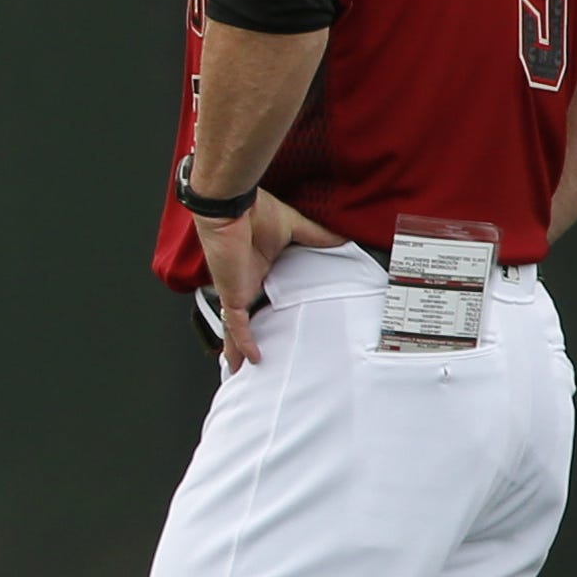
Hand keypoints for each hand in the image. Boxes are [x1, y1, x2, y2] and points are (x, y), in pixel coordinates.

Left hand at [196, 191, 337, 367]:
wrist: (233, 205)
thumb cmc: (255, 211)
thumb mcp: (295, 229)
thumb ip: (319, 238)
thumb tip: (345, 242)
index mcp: (258, 268)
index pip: (262, 297)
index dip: (266, 313)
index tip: (277, 325)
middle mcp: (245, 282)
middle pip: (244, 317)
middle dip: (247, 338)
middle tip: (256, 357)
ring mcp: (236, 290)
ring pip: (234, 327)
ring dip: (238, 348)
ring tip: (243, 370)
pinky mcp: (232, 293)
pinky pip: (235, 324)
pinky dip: (243, 342)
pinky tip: (250, 359)